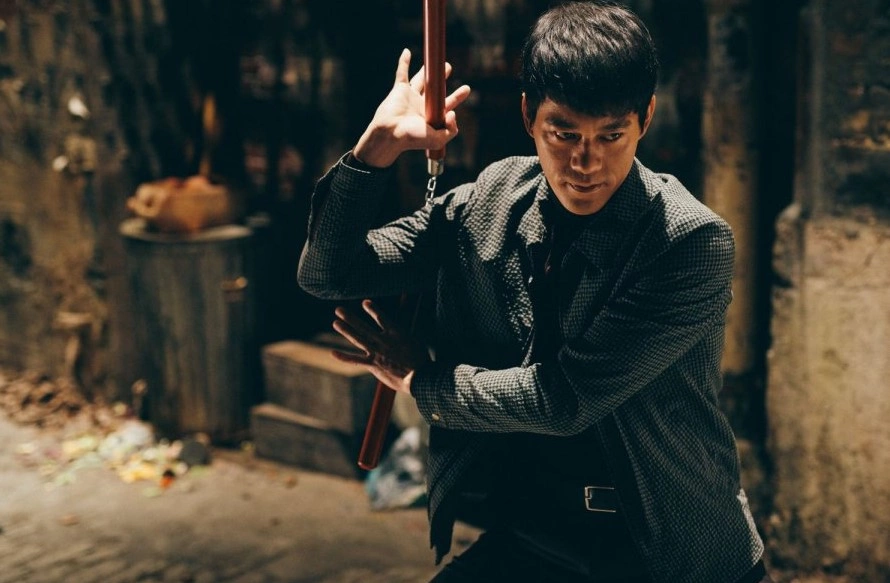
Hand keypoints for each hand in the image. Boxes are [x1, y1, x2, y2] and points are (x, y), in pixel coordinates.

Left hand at [331, 299, 429, 394]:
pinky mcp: (373, 365)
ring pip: (357, 339)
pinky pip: (355, 360)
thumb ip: (405, 337)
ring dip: (345, 330)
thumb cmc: (422, 360)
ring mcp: (376, 352)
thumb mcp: (416, 341)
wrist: (420, 375)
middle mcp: (383, 340)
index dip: (373, 309)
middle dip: (350, 317)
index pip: (381, 317)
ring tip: (335, 322)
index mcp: (395, 333)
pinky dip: (344, 357)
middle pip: (363, 327)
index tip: (364, 302)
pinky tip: (333, 352)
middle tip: (338, 310)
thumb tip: (403, 334)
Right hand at [353, 48, 471, 167]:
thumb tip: (453, 113)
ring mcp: (410, 97)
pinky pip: (402, 73)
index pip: (447, 104)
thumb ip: (450, 130)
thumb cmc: (412, 139)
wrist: (390, 134)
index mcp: (430, 117)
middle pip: (434, 89)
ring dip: (426, 70)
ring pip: (420, 79)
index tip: (466, 89)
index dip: (457, 97)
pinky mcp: (399, 90)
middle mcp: (421, 106)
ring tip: (435, 60)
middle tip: (448, 67)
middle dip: (442, 79)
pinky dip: (403, 62)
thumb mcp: (437, 140)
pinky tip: (406, 52)